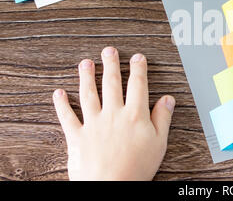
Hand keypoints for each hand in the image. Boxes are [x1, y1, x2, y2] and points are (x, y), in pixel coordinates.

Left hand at [52, 47, 175, 180]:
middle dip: (110, 64)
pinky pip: (67, 117)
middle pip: (111, 83)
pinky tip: (59, 93)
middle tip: (109, 51)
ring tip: (86, 63)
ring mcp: (93, 123)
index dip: (138, 69)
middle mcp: (113, 114)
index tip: (137, 58)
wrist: (111, 186)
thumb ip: (163, 118)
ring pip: (89, 94)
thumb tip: (168, 100)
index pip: (137, 85)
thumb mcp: (159, 143)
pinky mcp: (77, 136)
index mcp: (134, 115)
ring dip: (87, 76)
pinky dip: (62, 105)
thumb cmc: (137, 168)